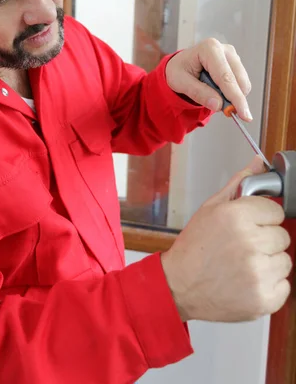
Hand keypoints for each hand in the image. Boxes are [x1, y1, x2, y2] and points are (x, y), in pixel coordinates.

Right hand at [161, 157, 291, 321]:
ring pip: (285, 260)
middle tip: (243, 246)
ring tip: (244, 264)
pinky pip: (284, 285)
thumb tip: (258, 164)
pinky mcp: (264, 299)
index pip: (276, 210)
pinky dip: (269, 285)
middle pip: (282, 235)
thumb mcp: (210, 208)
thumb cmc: (194, 247)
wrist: (179, 285)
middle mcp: (250, 243)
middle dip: (266, 239)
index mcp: (236, 216)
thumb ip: (239, 184)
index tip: (250, 224)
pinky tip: (248, 281)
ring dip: (269, 262)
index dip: (262, 217)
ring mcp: (258, 273)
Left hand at [166, 38, 251, 120]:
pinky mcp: (236, 63)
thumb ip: (198, 93)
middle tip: (225, 112)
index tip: (243, 114)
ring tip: (211, 95)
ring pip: (242, 83)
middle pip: (238, 80)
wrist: (181, 65)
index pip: (225, 76)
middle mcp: (224, 49)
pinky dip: (232, 93)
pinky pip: (241, 84)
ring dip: (232, 96)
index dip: (235, 97)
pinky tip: (218, 91)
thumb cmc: (179, 70)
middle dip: (235, 100)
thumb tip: (218, 104)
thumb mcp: (180, 82)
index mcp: (209, 49)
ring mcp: (232, 56)